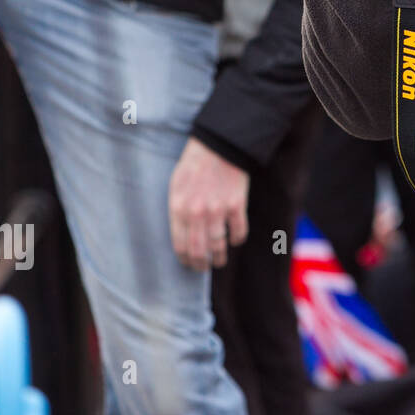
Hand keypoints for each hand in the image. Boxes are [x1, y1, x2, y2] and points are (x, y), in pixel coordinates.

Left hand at [168, 138, 249, 270]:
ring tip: (221, 260)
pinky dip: (237, 240)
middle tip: (204, 267)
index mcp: (178, 208)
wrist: (218, 146)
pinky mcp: (236, 205)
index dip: (185, 259)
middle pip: (199, 251)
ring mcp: (217, 210)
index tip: (190, 263)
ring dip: (220, 257)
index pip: (180, 245)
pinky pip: (238, 232)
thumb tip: (182, 235)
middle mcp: (196, 213)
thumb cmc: (194, 166)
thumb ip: (178, 211)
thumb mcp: (176, 187)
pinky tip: (235, 240)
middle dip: (201, 264)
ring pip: (218, 246)